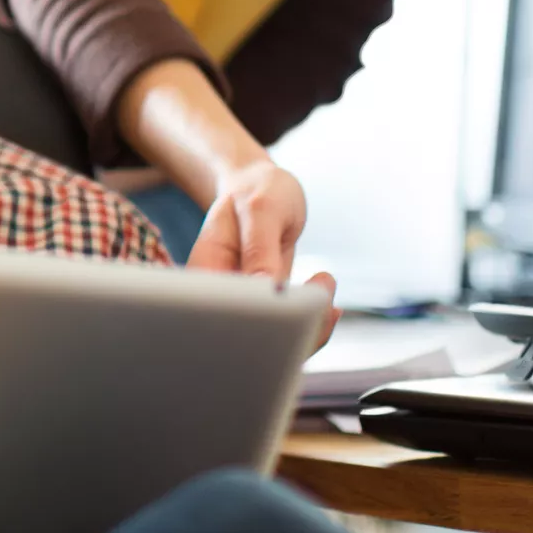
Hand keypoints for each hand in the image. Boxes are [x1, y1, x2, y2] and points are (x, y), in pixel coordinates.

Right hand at [184, 161, 339, 347]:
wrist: (257, 188)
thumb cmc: (256, 191)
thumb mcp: (261, 209)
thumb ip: (260, 248)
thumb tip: (268, 289)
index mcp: (204, 272)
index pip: (223, 314)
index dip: (259, 319)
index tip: (292, 297)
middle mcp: (218, 298)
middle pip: (247, 339)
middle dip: (293, 330)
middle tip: (323, 293)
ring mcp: (242, 308)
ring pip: (272, 344)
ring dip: (310, 326)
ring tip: (325, 284)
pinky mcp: (264, 313)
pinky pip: (286, 334)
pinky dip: (313, 323)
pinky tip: (328, 299)